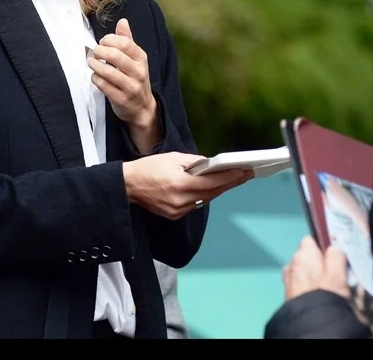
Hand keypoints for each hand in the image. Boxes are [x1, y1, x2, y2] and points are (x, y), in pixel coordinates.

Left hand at [88, 18, 158, 150]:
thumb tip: (122, 21)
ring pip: (107, 71)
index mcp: (142, 58)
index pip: (124, 42)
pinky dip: (95, 78)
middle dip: (100, 51)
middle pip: (115, 55)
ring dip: (95, 65)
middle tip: (95, 52)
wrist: (142, 107)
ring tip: (92, 63)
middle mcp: (138, 72)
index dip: (109, 39)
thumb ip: (127, 40)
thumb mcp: (135, 59)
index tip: (103, 42)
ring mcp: (131, 87)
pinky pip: (103, 85)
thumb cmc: (135, 78)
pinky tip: (96, 77)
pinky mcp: (121, 99)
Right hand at [122, 151, 252, 219]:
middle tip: (244, 174)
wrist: (127, 185)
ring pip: (205, 199)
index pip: (213, 182)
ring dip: (218, 189)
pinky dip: (204, 195)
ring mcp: (178, 210)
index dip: (232, 177)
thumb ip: (195, 162)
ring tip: (232, 179)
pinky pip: (195, 204)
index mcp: (181, 184)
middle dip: (230, 183)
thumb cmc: (148, 168)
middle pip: (213, 192)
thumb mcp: (173, 158)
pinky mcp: (174, 215)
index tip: (245, 171)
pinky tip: (211, 188)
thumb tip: (212, 164)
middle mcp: (181, 201)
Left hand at [282, 236, 350, 300]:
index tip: (332, 258)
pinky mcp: (287, 294)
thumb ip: (336, 254)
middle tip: (331, 276)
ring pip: (302, 272)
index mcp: (304, 253)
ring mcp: (288, 279)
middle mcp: (292, 263)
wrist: (310, 320)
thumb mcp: (338, 271)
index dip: (322, 248)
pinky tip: (316, 297)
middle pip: (306, 257)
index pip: (310, 240)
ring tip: (324, 289)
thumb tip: (334, 248)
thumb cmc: (324, 295)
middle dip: (316, 263)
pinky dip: (306, 289)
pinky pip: (299, 285)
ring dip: (310, 278)